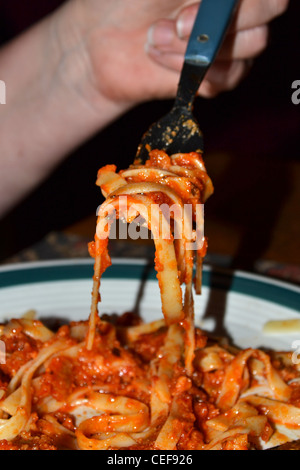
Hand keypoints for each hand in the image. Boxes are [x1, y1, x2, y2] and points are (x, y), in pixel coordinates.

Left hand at [146, 0, 289, 96]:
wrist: (103, 40)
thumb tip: (217, 1)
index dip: (237, 4)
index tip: (184, 15)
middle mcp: (239, 10)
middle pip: (266, 15)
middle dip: (213, 27)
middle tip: (170, 27)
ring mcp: (233, 42)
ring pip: (249, 48)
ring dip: (195, 48)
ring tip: (154, 39)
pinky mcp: (218, 75)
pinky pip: (224, 78)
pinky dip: (188, 71)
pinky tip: (158, 57)